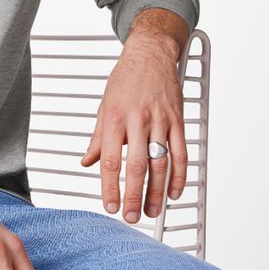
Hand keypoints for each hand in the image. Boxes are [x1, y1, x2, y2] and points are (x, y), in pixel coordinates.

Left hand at [79, 37, 185, 223]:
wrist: (150, 53)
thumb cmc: (126, 79)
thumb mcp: (104, 106)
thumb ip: (98, 138)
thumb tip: (87, 162)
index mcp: (114, 118)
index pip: (111, 160)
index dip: (110, 187)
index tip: (109, 206)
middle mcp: (137, 120)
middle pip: (137, 166)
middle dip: (134, 196)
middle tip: (131, 217)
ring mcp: (160, 120)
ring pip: (160, 163)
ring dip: (157, 191)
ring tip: (152, 211)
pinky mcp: (177, 119)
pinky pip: (181, 152)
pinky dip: (180, 175)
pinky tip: (174, 191)